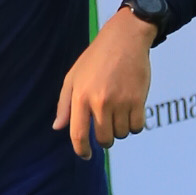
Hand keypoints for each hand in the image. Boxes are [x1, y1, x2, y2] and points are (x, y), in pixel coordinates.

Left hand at [53, 7, 158, 156]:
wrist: (125, 39)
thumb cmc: (96, 58)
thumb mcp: (73, 77)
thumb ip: (64, 104)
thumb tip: (58, 128)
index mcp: (80, 97)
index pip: (78, 134)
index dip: (82, 150)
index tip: (86, 155)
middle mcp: (100, 102)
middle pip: (104, 139)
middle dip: (105, 140)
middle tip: (106, 129)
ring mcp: (120, 101)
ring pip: (121, 133)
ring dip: (120, 130)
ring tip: (119, 114)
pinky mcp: (138, 99)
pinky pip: (137, 127)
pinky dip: (134, 126)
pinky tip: (131, 115)